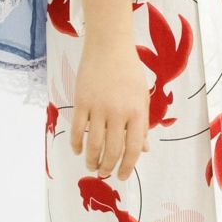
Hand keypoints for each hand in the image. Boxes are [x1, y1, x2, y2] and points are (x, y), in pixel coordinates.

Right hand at [70, 38, 150, 179]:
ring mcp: (98, 107)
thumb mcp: (142, 96)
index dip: (128, 167)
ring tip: (92, 166)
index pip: (133, 148)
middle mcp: (118, 112)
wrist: (109, 46)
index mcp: (137, 111)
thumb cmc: (129, 71)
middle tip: (104, 173)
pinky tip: (78, 150)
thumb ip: (142, 123)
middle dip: (108, 167)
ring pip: (93, 145)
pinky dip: (76, 145)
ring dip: (92, 160)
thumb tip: (144, 149)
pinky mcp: (82, 101)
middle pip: (112, 150)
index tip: (122, 176)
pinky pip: (77, 130)